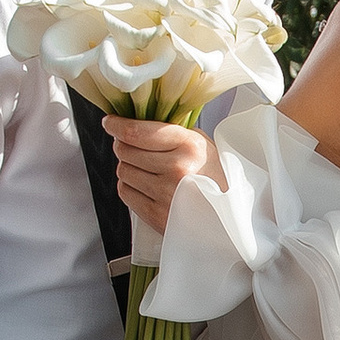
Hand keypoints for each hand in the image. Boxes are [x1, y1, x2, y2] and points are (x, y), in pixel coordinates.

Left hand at [106, 117, 213, 233]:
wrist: (228, 218)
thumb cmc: (216, 179)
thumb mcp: (203, 146)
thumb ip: (173, 132)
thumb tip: (137, 121)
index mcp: (189, 146)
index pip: (137, 132)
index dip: (117, 125)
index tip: (110, 123)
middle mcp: (176, 169)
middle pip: (125, 150)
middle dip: (124, 146)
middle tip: (133, 147)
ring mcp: (165, 194)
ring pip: (123, 171)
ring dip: (128, 167)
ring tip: (146, 170)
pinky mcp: (156, 215)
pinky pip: (125, 192)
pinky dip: (130, 187)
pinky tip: (146, 186)